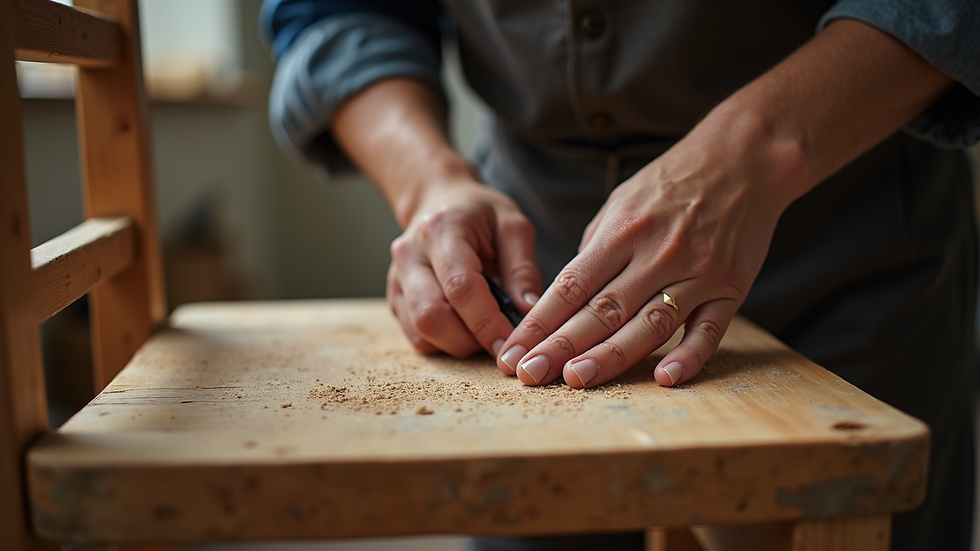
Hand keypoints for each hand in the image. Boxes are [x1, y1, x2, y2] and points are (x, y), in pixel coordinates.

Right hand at [387, 175, 542, 356]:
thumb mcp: (512, 226)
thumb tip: (528, 313)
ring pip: (420, 332)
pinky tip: (464, 328)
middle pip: (431, 317)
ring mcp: (397, 277)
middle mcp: (410, 254)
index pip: (460, 287)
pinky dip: (443, 343)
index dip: (487, 323)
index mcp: (441, 230)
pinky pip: (415, 335)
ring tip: (483, 331)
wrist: (440, 199)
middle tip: (498, 340)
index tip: (511, 343)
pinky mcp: (395, 296)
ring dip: (457, 344)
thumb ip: (522, 269)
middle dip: (470, 341)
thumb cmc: (480, 214)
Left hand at [495, 108, 800, 386]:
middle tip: (530, 376)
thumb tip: (568, 295)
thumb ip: (596, 249)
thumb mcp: (622, 201)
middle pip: (602, 310)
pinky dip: (688, 356)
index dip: (539, 323)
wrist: (744, 158)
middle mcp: (657, 253)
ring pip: (648, 325)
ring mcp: (696, 272)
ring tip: (576, 382)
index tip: (513, 352)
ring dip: (611, 356)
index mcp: (623, 231)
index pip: (571, 286)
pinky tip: (663, 378)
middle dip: (561, 347)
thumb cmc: (673, 181)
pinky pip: (709, 329)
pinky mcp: (731, 287)